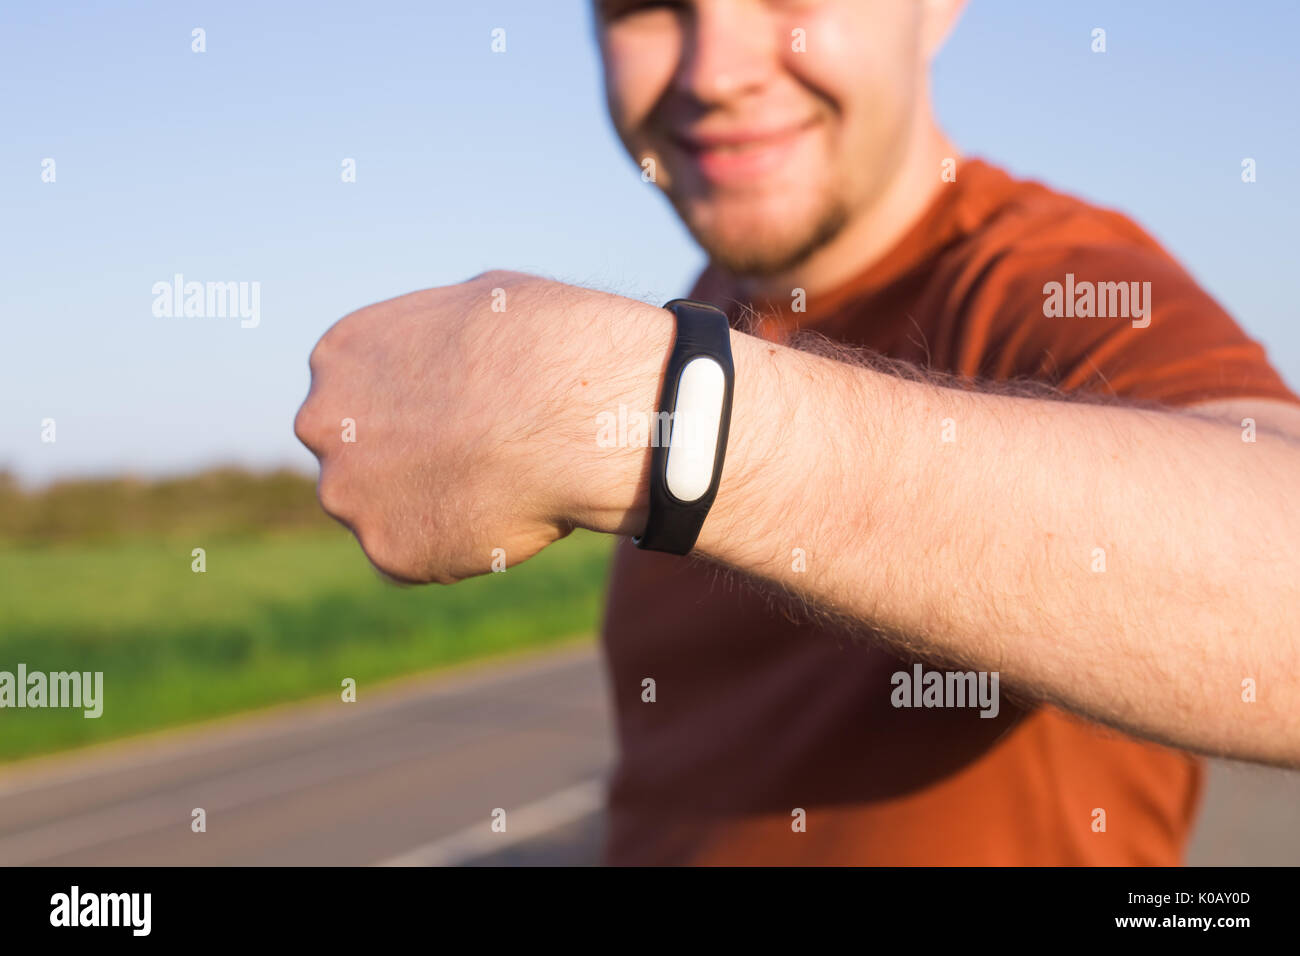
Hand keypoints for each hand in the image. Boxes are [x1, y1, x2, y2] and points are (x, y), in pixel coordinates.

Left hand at [293, 271, 671, 582]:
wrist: (570, 411)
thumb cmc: (542, 345)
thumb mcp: (478, 305)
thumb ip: (440, 342)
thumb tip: (454, 355)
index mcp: (340, 355)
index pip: (354, 396)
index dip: (406, 412)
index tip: (450, 420)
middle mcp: (325, 423)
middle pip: (352, 457)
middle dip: (399, 465)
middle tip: (467, 464)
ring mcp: (349, 493)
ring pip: (379, 515)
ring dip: (426, 510)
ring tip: (496, 490)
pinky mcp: (387, 552)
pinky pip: (415, 560)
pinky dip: (454, 550)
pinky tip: (501, 519)